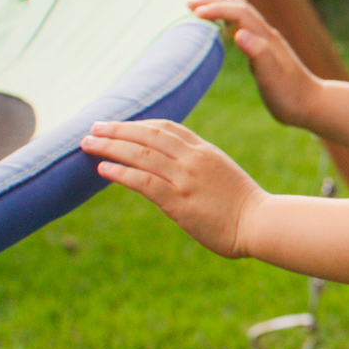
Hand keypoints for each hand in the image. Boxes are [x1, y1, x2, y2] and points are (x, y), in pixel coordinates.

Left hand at [81, 119, 265, 258]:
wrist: (260, 223)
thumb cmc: (245, 207)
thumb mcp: (223, 176)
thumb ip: (200, 168)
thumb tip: (175, 171)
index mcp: (206, 151)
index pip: (167, 127)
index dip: (139, 124)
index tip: (119, 127)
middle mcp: (194, 159)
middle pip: (148, 134)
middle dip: (117, 129)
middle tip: (93, 128)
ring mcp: (186, 178)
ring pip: (141, 154)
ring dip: (110, 147)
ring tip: (87, 143)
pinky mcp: (179, 201)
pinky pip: (143, 181)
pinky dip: (121, 172)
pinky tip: (103, 168)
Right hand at [189, 0, 320, 126]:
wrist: (312, 105)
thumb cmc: (291, 95)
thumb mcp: (273, 78)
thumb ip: (259, 55)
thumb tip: (239, 33)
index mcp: (267, 39)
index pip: (240, 13)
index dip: (217, 9)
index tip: (194, 11)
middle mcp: (267, 35)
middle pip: (240, 7)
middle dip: (214, 0)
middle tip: (188, 1)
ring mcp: (266, 42)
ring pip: (242, 13)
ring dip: (220, 3)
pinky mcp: (265, 50)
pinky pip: (244, 26)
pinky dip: (229, 17)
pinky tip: (223, 22)